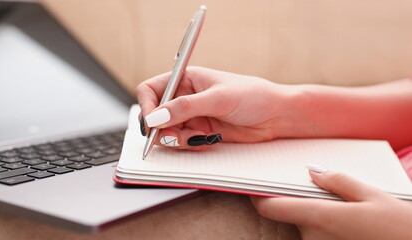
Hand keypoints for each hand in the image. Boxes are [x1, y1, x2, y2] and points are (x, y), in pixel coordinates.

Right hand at [136, 67, 295, 148]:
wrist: (276, 116)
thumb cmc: (252, 96)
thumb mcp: (218, 98)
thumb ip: (185, 108)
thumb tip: (155, 117)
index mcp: (186, 79)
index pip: (151, 90)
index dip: (147, 106)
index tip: (151, 122)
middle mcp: (186, 97)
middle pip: (156, 114)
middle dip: (161, 127)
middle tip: (174, 135)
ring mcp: (193, 116)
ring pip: (167, 131)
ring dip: (176, 139)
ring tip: (198, 137)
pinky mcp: (201, 132)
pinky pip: (183, 141)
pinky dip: (189, 145)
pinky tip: (206, 140)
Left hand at [251, 170, 411, 239]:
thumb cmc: (400, 228)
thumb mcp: (372, 196)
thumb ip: (338, 181)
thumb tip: (313, 171)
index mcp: (320, 217)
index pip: (271, 208)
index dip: (257, 197)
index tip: (253, 187)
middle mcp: (314, 238)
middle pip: (294, 215)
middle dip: (303, 202)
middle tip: (322, 189)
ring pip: (308, 227)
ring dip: (318, 217)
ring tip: (346, 209)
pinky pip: (319, 238)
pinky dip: (326, 229)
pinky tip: (348, 224)